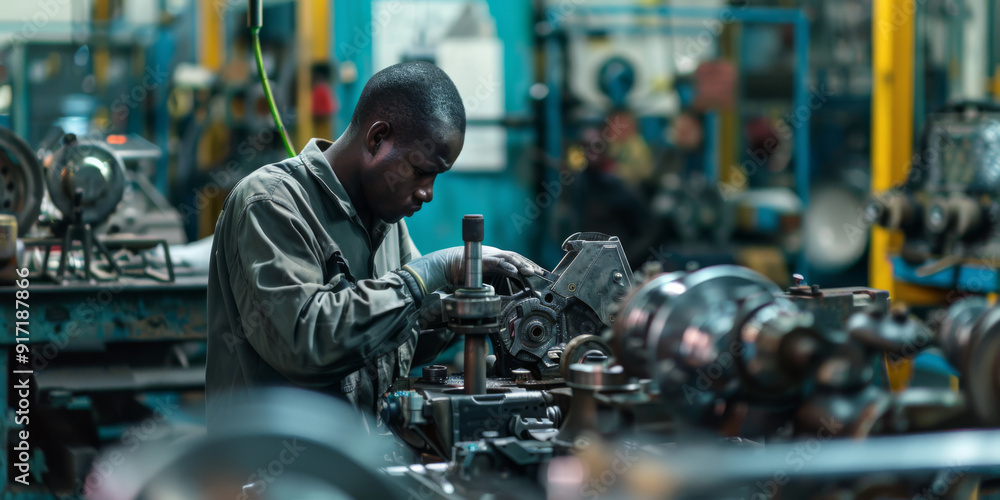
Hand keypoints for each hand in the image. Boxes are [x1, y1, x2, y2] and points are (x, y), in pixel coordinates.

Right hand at [402, 246, 539, 296]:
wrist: (445, 265)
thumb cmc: (462, 274)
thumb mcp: (482, 280)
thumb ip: (493, 285)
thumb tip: (505, 298)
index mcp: (495, 260)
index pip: (515, 261)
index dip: (527, 266)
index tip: (540, 274)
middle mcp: (494, 255)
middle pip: (516, 258)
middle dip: (529, 265)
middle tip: (542, 273)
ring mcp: (489, 256)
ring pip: (510, 258)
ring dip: (522, 265)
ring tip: (531, 272)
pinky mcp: (483, 260)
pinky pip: (498, 263)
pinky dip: (508, 267)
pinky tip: (516, 273)